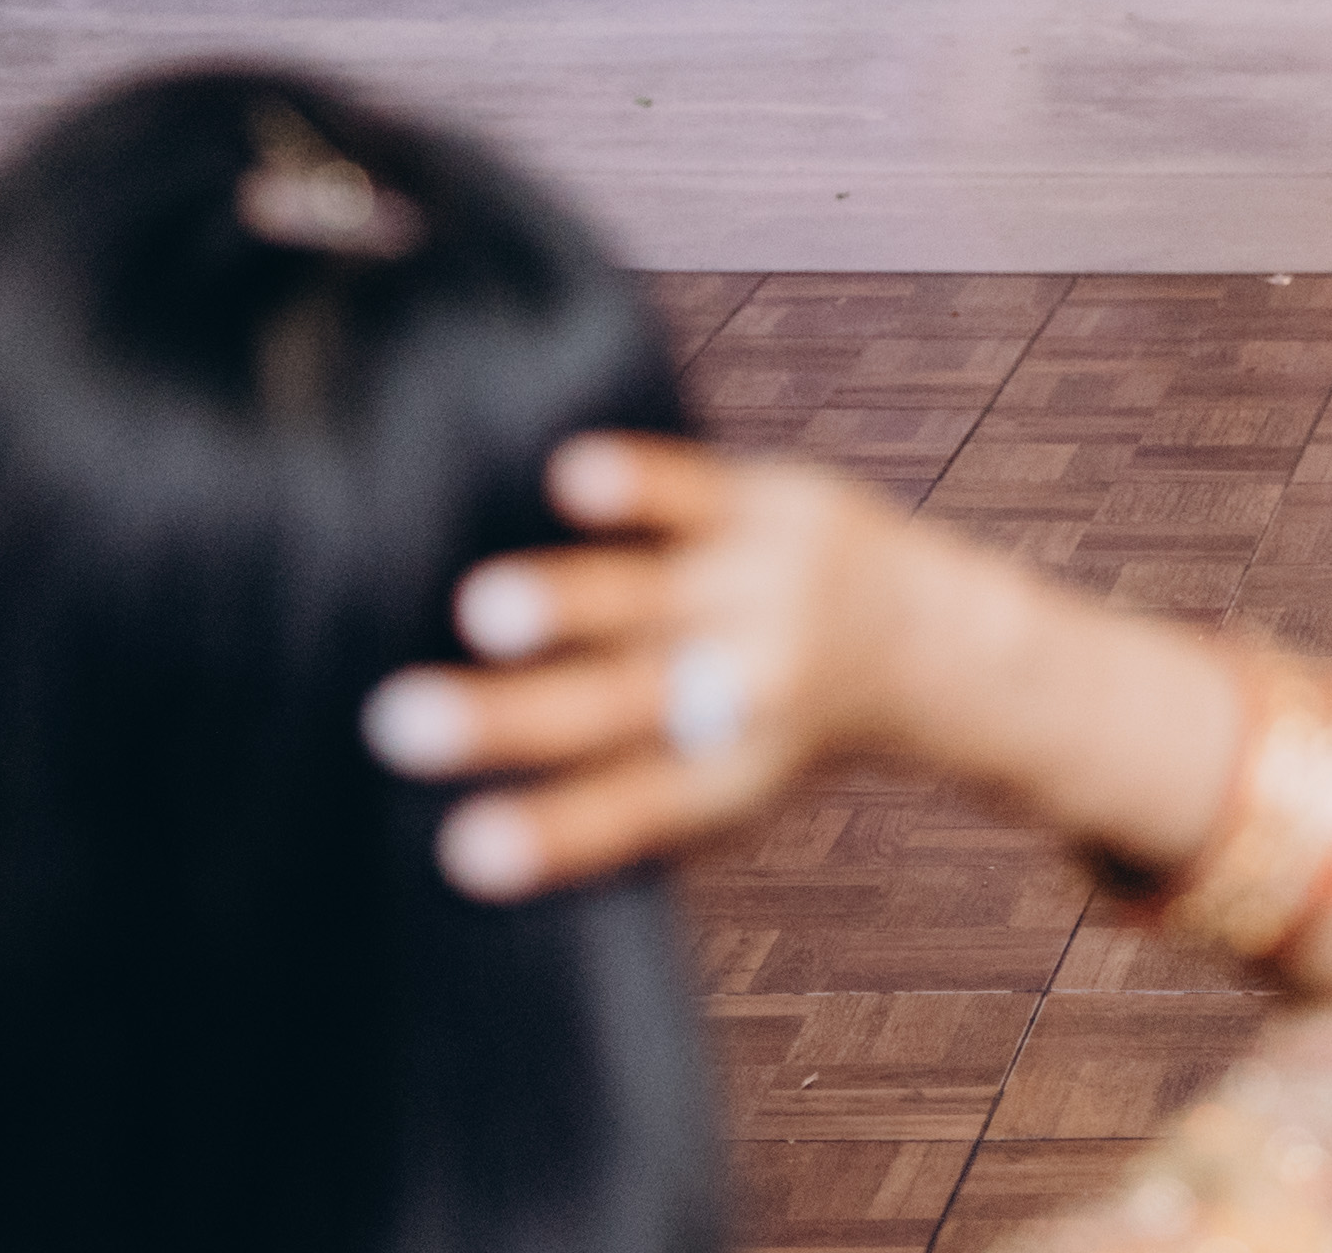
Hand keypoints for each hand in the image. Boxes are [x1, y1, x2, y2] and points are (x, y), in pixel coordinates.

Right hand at [362, 433, 929, 897]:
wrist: (931, 639)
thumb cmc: (782, 723)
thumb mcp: (721, 786)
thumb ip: (618, 805)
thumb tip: (459, 839)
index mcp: (721, 772)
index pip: (626, 809)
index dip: (548, 833)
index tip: (462, 853)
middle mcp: (746, 686)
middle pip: (615, 707)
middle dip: (504, 719)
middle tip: (399, 726)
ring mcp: (762, 589)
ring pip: (648, 596)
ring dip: (564, 602)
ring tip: (478, 609)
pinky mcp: (773, 509)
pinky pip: (698, 495)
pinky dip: (638, 490)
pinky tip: (571, 477)